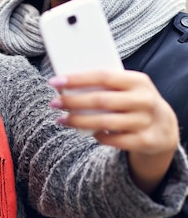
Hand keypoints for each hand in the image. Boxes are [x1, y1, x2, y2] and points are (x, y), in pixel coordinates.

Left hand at [49, 70, 179, 193]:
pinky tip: (86, 133)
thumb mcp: (127, 87)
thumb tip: (68, 83)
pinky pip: (114, 140)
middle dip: (73, 102)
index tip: (55, 81)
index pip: (103, 76)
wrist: (164, 126)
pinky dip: (97, 136)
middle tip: (54, 103)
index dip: (77, 79)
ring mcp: (146, 122)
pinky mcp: (145, 141)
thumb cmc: (134, 100)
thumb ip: (106, 84)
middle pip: (101, 101)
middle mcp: (144, 100)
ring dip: (78, 121)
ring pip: (104, 122)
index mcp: (138, 80)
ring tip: (61, 119)